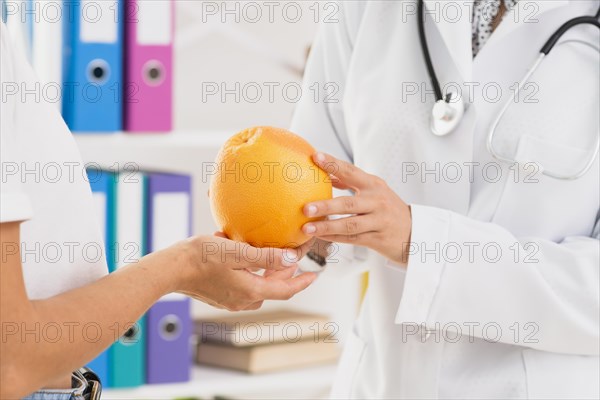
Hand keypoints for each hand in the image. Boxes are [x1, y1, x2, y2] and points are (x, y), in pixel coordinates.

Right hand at [173, 234, 316, 310]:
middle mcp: (242, 300)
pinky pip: (242, 285)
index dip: (302, 282)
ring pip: (257, 287)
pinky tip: (243, 256)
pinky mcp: (219, 295)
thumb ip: (266, 255)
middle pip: (272, 289)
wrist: (170, 269)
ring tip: (270, 256)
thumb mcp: (237, 252)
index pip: (285, 290)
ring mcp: (230, 300)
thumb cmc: (201, 257)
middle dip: (285, 275)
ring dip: (267, 273)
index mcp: (250, 291)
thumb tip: (291, 257)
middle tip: (292, 259)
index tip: (315, 274)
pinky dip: (250, 273)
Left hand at [301, 152, 411, 265]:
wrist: (415, 232)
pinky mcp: (378, 239)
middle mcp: (377, 201)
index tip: (315, 157)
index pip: (351, 171)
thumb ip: (351, 182)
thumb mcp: (374, 191)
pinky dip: (335, 238)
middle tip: (305, 208)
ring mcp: (379, 221)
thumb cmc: (388, 209)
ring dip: (326, 227)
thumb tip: (327, 174)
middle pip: (348, 203)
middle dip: (326, 205)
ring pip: (349, 224)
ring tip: (307, 228)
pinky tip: (319, 237)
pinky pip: (352, 239)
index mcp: (374, 185)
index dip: (332, 164)